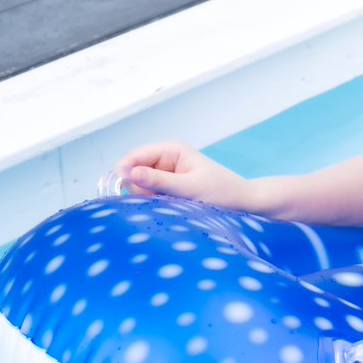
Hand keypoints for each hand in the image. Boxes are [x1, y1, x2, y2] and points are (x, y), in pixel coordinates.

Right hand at [113, 141, 251, 209]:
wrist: (242, 204)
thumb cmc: (222, 192)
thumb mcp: (189, 188)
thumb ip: (159, 181)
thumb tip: (129, 173)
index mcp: (172, 150)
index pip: (135, 156)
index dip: (124, 172)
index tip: (120, 191)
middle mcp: (166, 160)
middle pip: (133, 173)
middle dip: (136, 189)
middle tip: (153, 203)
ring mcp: (166, 175)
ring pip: (140, 188)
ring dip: (145, 199)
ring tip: (165, 208)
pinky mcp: (168, 190)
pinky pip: (150, 197)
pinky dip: (152, 205)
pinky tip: (165, 211)